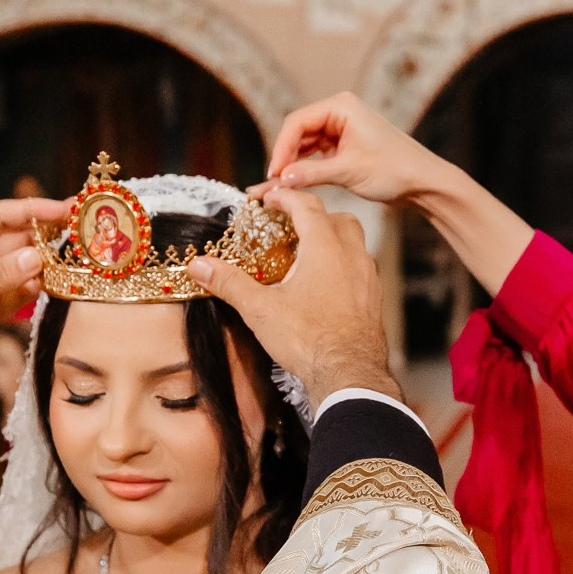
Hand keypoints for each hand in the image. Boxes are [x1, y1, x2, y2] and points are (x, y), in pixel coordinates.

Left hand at [0, 196, 70, 397]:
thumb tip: (37, 258)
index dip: (30, 210)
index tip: (62, 208)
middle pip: (13, 240)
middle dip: (43, 235)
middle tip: (76, 233)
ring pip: (19, 269)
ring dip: (42, 265)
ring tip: (70, 261)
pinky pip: (16, 296)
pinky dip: (33, 291)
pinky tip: (49, 286)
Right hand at [185, 186, 399, 407]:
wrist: (350, 375)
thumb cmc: (308, 340)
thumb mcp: (260, 309)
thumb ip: (229, 282)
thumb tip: (198, 265)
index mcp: (325, 247)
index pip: (306, 205)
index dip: (284, 197)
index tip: (268, 199)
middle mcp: (352, 255)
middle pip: (336, 218)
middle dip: (312, 215)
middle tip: (287, 225)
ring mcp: (368, 278)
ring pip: (353, 242)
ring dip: (330, 239)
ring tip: (304, 254)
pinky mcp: (374, 299)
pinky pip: (360, 268)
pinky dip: (342, 264)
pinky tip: (324, 284)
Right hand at [265, 92, 451, 204]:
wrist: (423, 183)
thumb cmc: (395, 170)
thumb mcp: (349, 171)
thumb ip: (312, 174)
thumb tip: (281, 179)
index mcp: (341, 107)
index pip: (297, 122)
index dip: (281, 148)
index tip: (274, 173)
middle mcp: (339, 113)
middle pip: (298, 133)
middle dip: (285, 158)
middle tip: (272, 184)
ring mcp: (340, 130)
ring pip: (304, 147)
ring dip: (292, 166)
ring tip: (277, 188)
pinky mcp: (343, 148)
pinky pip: (315, 157)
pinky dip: (305, 171)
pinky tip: (293, 185)